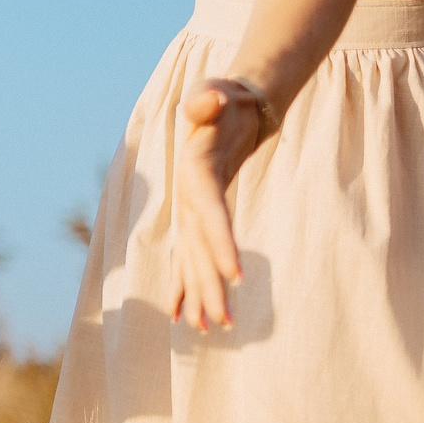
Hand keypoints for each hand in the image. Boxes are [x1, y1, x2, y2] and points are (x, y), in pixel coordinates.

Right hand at [167, 81, 267, 328]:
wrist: (217, 107)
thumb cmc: (224, 100)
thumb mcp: (217, 92)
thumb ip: (209, 96)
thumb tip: (210, 99)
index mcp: (195, 171)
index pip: (208, 212)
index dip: (220, 242)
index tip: (237, 275)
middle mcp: (187, 198)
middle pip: (197, 247)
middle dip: (207, 286)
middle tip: (221, 323)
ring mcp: (188, 212)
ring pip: (194, 259)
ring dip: (200, 295)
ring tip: (210, 330)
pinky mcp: (196, 221)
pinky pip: (191, 258)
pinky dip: (189, 286)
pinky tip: (186, 316)